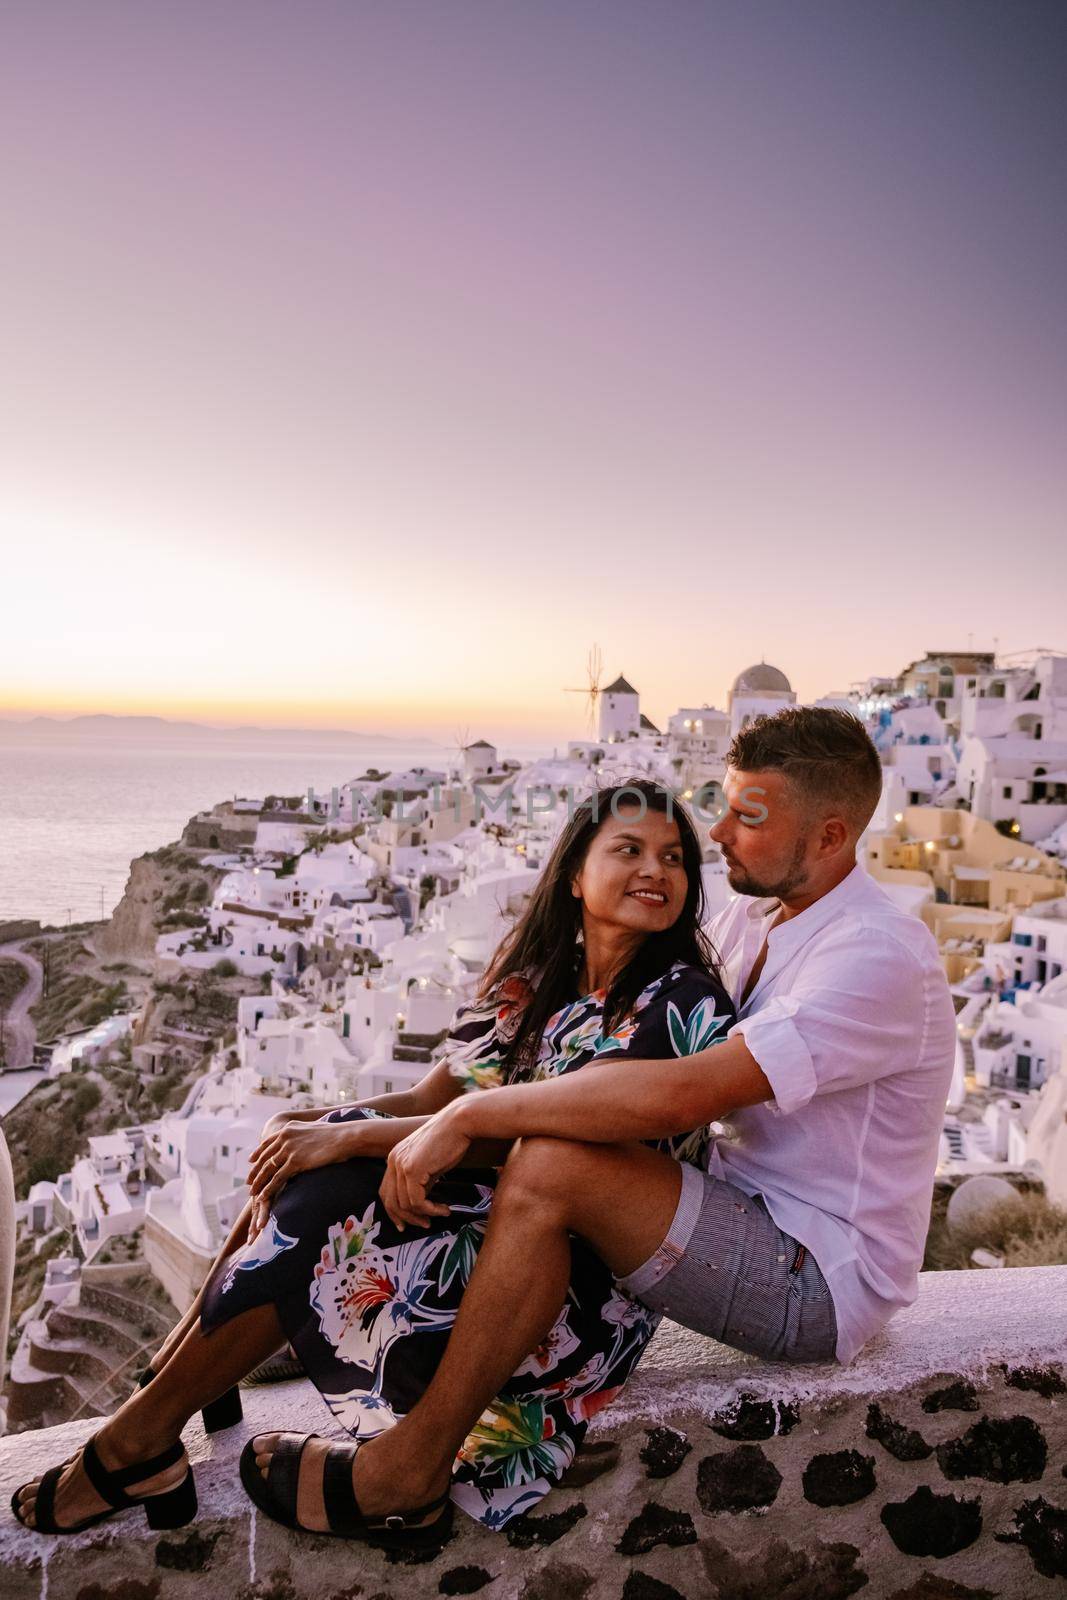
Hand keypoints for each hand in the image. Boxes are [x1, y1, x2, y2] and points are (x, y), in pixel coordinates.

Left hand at [246, 1119, 355, 1236]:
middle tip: (248, 1181)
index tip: (250, 1161)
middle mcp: (285, 1137)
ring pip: (268, 1169)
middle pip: (264, 1157)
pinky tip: (263, 1197)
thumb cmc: (335, 1134)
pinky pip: (277, 1179)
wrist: (344, 1137)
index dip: (258, 1153)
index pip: (267, 1143)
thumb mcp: (313, 1129)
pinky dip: (268, 1189)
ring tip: (252, 1193)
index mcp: (288, 1129)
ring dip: (258, 1183)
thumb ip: (303, 1133)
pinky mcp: (295, 1162)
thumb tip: (304, 1137)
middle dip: (255, 1171)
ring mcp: (289, 1150)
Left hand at [380, 1104, 471, 1230]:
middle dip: (407, 1218)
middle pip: (391, 1201)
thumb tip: (419, 1204)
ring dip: (424, 1214)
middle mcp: (393, 1161)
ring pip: (405, 1204)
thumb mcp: (430, 1164)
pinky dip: (430, 1210)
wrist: (459, 1123)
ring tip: (441, 1213)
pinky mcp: (412, 1170)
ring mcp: (401, 1165)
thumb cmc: (450, 1141)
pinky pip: (416, 1201)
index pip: (386, 1192)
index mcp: (394, 1157)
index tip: (406, 1224)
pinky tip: (444, 1209)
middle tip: (425, 1224)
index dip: (394, 1212)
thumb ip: (420, 1181)